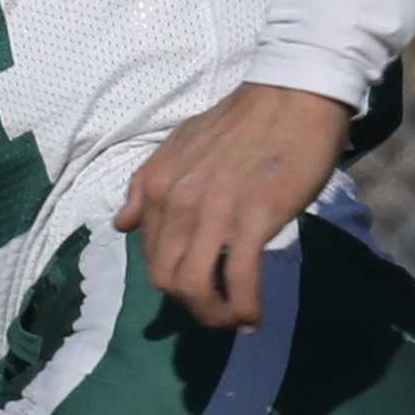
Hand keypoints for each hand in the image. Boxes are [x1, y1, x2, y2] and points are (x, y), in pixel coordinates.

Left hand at [112, 81, 351, 328]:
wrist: (292, 96)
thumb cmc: (243, 121)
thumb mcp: (181, 144)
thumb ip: (147, 184)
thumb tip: (123, 224)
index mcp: (157, 185)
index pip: (151, 255)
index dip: (174, 283)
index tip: (201, 289)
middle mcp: (177, 202)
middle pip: (167, 280)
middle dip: (191, 307)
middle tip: (217, 311)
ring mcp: (215, 211)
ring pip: (195, 287)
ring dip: (213, 316)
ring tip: (234, 319)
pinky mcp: (254, 218)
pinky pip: (240, 279)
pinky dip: (244, 308)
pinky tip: (253, 316)